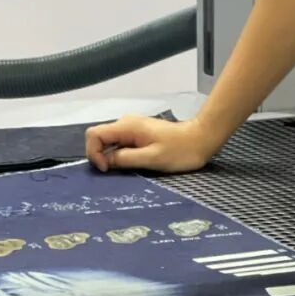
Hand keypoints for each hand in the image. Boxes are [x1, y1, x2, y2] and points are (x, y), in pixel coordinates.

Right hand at [85, 115, 219, 174]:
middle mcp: (125, 123)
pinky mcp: (138, 133)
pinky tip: (135, 163)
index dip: (94, 153)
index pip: (94, 134)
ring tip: (129, 169)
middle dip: (101, 156)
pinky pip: (120, 144)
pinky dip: (121, 155)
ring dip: (112, 157)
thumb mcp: (151, 158)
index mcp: (126, 126)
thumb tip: (104, 162)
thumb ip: (125, 159)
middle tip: (117, 172)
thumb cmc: (179, 150)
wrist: (200, 139)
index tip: (107, 169)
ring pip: (110, 142)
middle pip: (100, 138)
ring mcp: (132, 127)